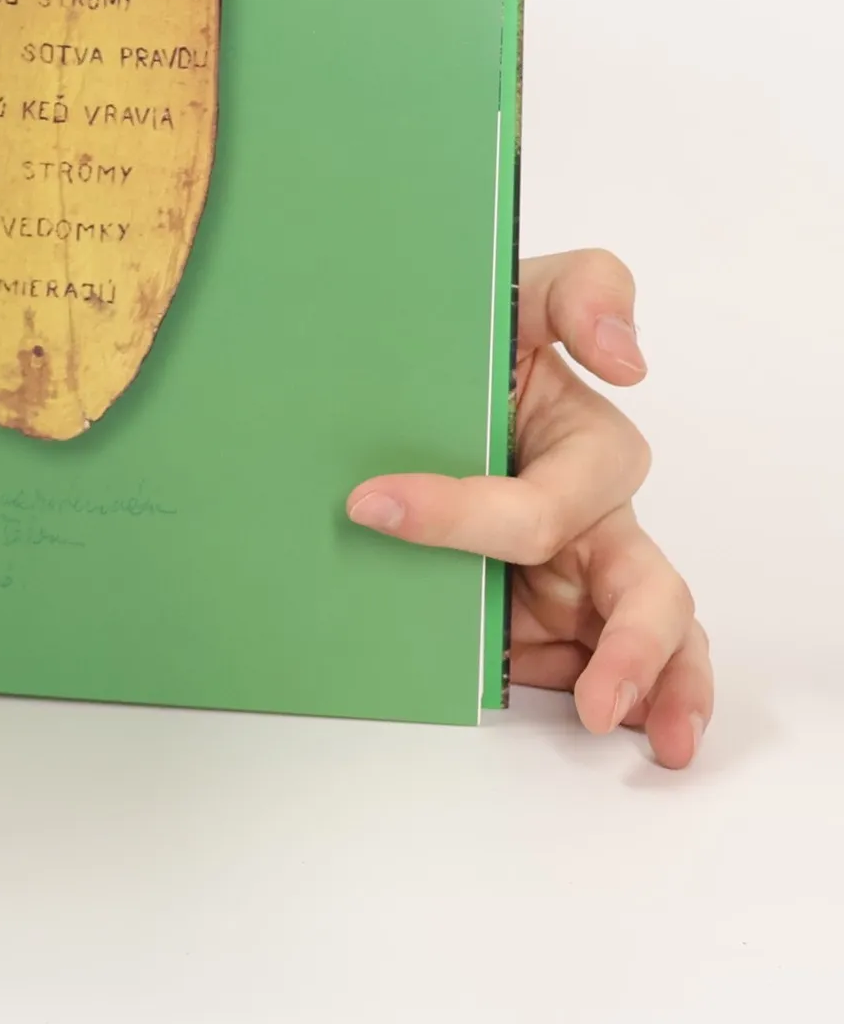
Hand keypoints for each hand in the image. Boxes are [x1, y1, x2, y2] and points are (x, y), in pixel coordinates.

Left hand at [346, 250, 710, 768]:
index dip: (473, 511)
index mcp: (577, 445)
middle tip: (598, 697)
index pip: (565, 487)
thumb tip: (627, 357)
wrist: (400, 383)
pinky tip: (596, 730)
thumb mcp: (513, 295)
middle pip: (645, 588)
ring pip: (642, 642)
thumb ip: (578, 293)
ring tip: (630, 730)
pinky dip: (593, 700)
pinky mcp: (538, 623)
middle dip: (634, 646)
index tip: (377, 507)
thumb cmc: (466, 343)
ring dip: (646, 687)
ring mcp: (567, 579)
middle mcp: (585, 519)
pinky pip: (574, 669)